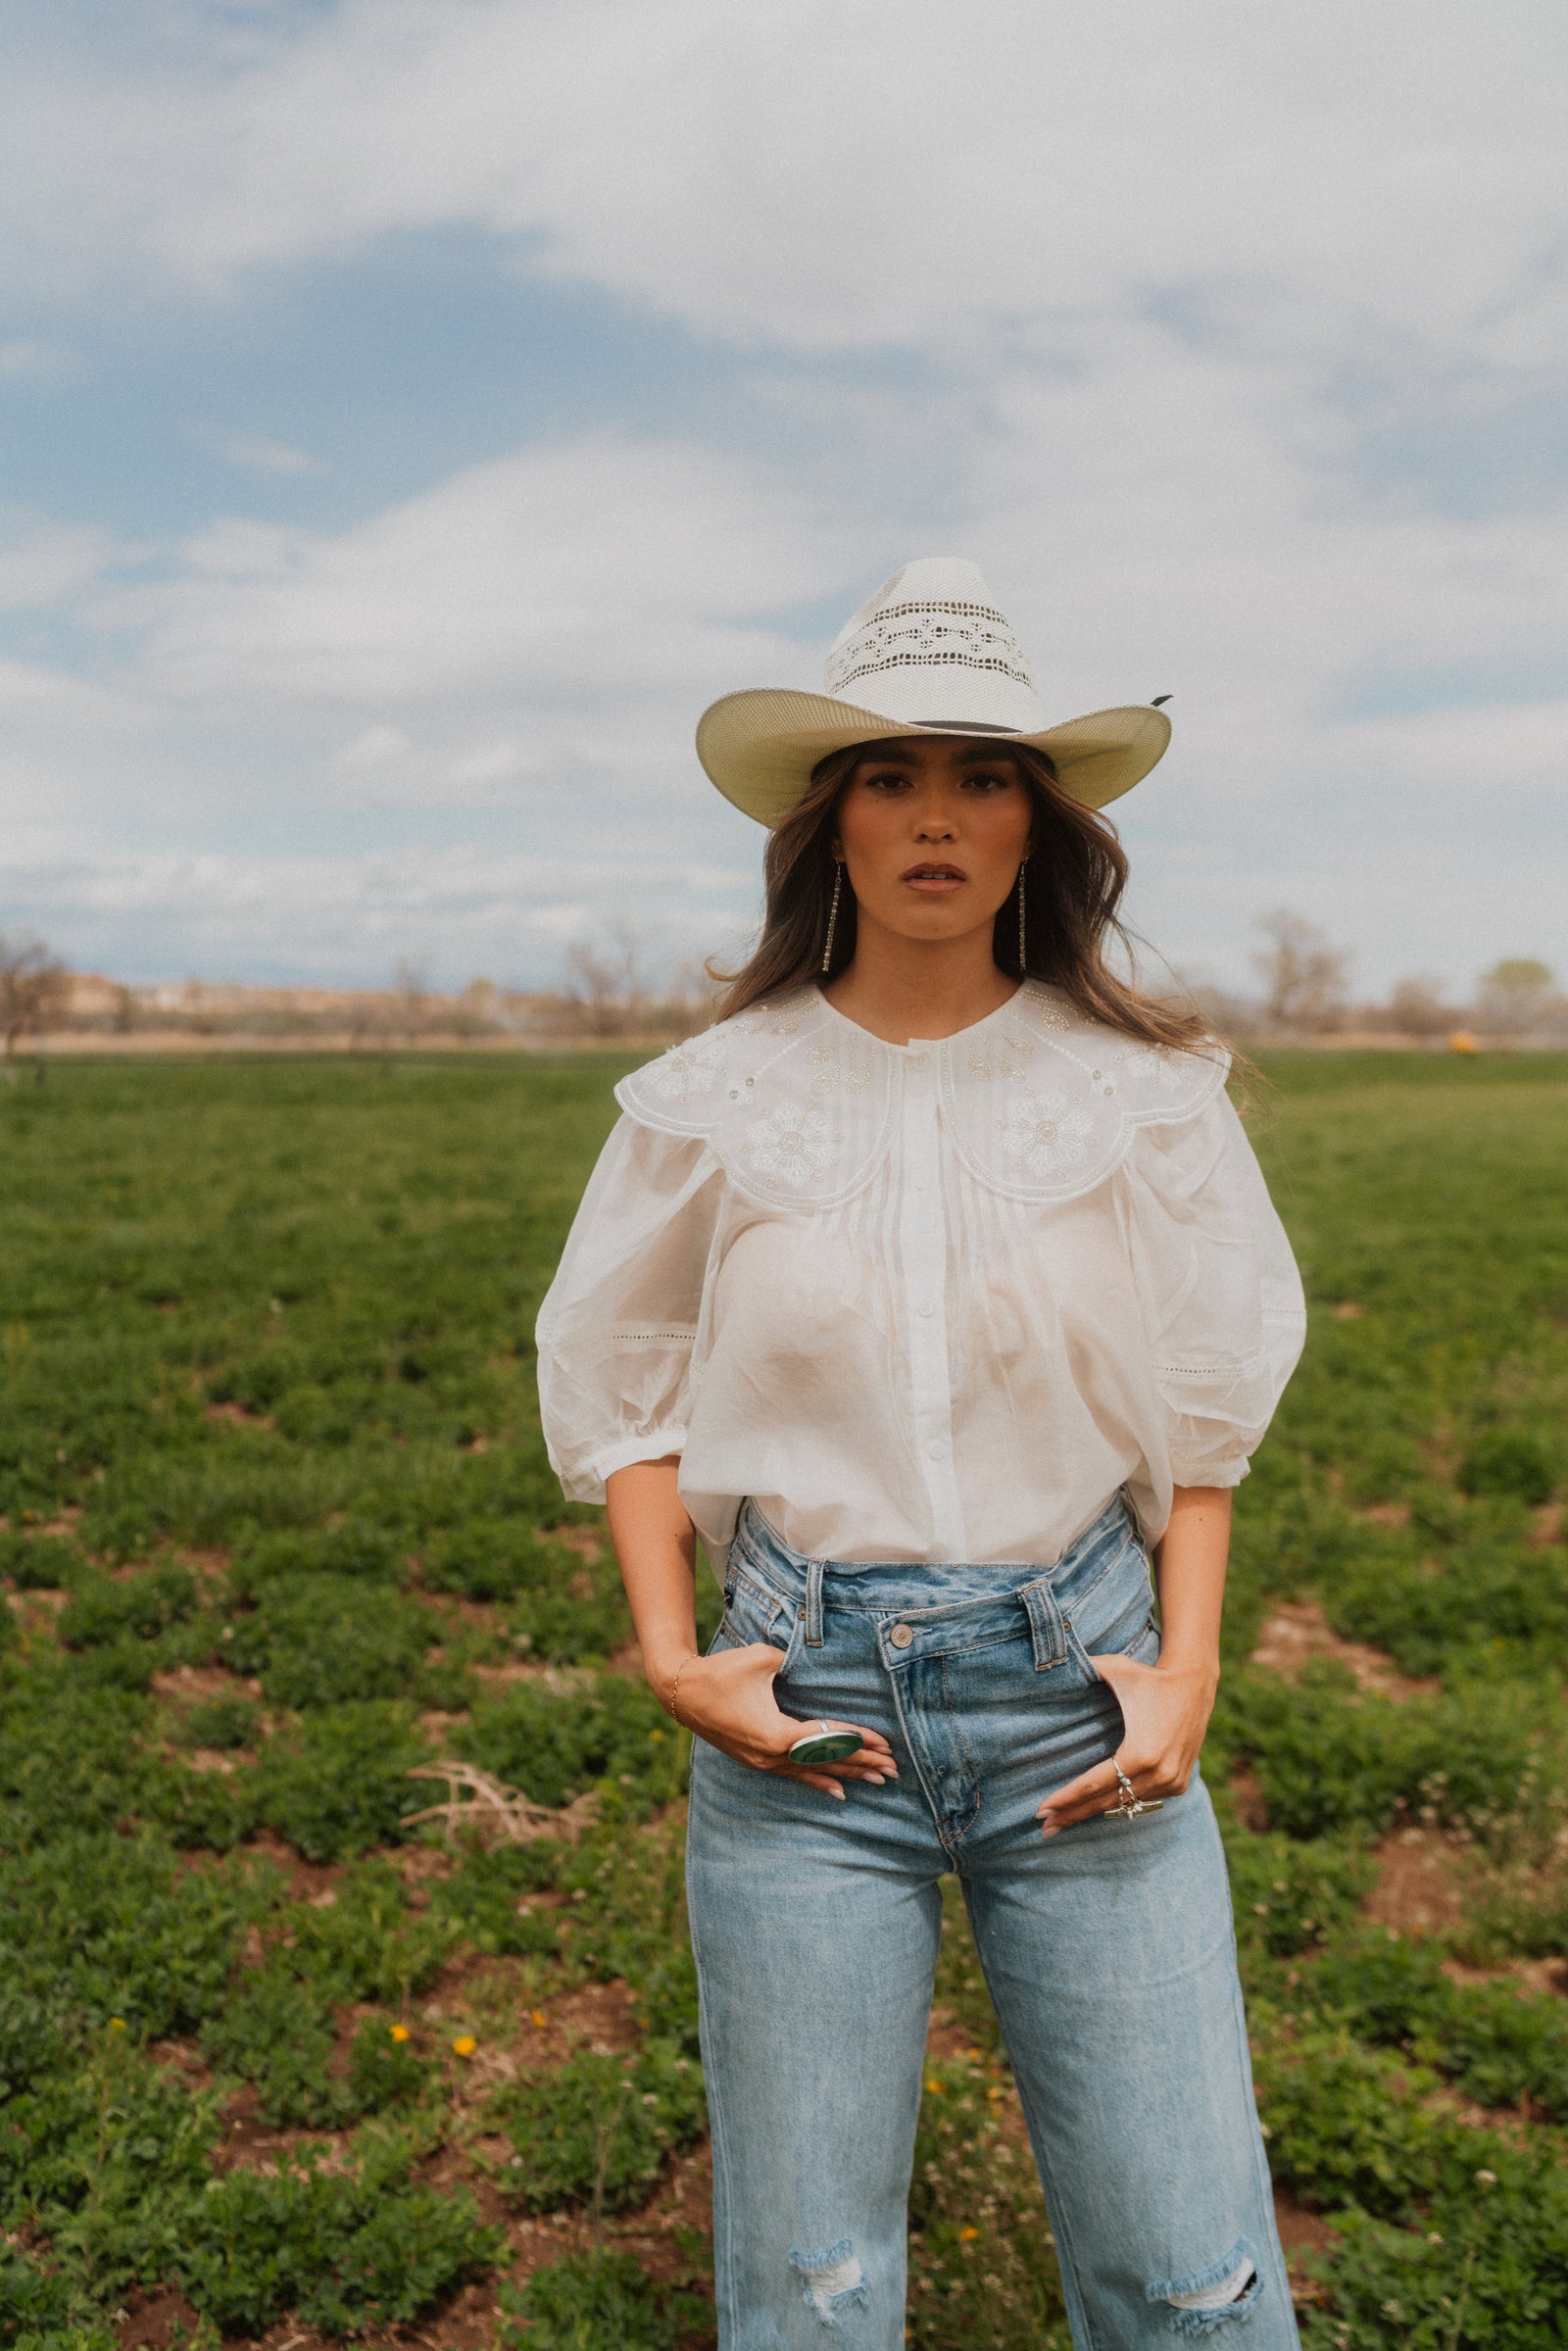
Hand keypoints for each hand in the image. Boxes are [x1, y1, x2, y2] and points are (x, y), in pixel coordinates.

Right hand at [660, 1643, 896, 1799]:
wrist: (681, 1692)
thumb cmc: (721, 1671)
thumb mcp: (762, 1659)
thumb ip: (794, 1663)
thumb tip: (813, 1663)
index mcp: (776, 1733)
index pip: (827, 1738)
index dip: (858, 1740)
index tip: (885, 1744)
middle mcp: (771, 1755)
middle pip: (825, 1761)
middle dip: (862, 1763)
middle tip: (894, 1769)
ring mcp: (762, 1762)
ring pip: (812, 1771)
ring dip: (846, 1774)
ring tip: (877, 1781)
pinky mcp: (756, 1760)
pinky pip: (794, 1774)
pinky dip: (818, 1780)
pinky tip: (838, 1790)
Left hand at [1036, 1652, 1216, 1837]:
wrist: (1194, 1684)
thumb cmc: (1149, 1677)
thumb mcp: (1114, 1669)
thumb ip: (1084, 1668)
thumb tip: (1053, 1664)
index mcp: (1139, 1753)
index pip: (1093, 1784)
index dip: (1066, 1798)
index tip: (1041, 1810)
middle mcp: (1157, 1774)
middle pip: (1105, 1802)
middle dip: (1072, 1815)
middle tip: (1044, 1827)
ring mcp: (1171, 1782)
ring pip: (1124, 1805)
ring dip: (1093, 1812)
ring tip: (1063, 1822)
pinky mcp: (1179, 1784)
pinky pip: (1142, 1800)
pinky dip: (1120, 1804)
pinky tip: (1096, 1809)